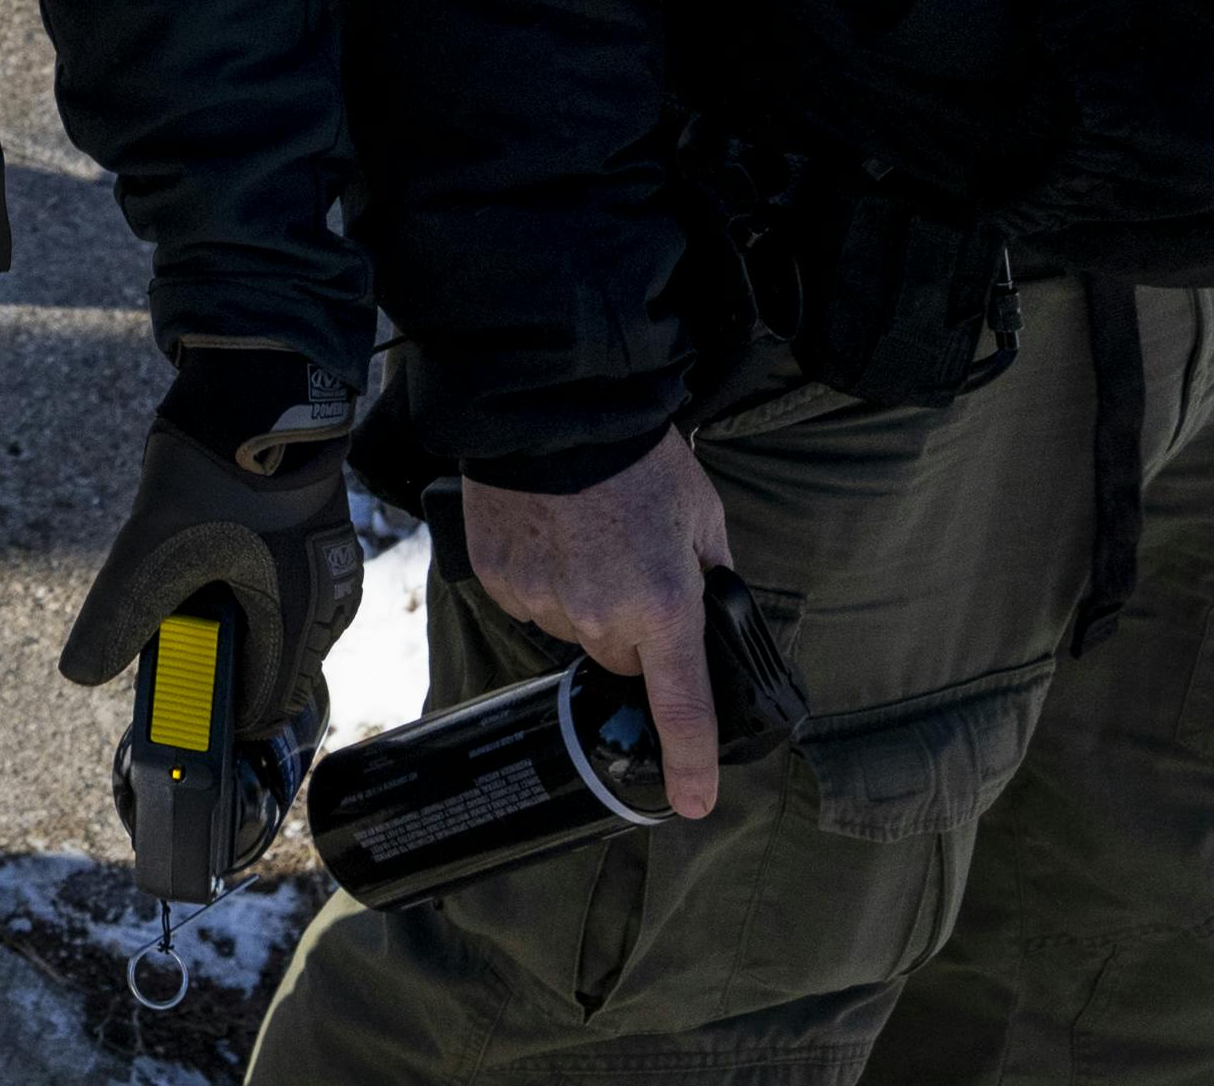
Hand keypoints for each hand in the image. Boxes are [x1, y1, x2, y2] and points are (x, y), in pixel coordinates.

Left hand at [58, 385, 365, 726]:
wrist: (260, 384)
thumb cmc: (217, 466)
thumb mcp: (151, 546)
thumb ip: (117, 616)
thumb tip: (80, 672)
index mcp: (299, 621)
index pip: (263, 711)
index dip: (215, 716)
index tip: (176, 702)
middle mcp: (330, 605)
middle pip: (270, 673)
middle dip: (220, 665)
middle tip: (172, 632)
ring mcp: (333, 569)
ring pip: (281, 631)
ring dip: (235, 626)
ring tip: (189, 589)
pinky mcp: (326, 539)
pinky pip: (289, 592)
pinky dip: (252, 592)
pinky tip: (214, 560)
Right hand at [460, 431, 742, 816]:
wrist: (553, 409)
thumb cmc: (640, 459)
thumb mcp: (702, 517)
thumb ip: (712, 578)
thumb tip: (713, 619)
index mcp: (664, 606)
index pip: (681, 707)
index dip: (691, 764)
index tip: (694, 804)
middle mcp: (601, 617)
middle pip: (621, 659)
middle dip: (632, 628)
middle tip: (632, 566)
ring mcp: (543, 601)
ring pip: (573, 632)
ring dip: (584, 601)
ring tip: (585, 536)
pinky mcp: (501, 580)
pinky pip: (529, 603)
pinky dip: (541, 579)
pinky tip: (548, 532)